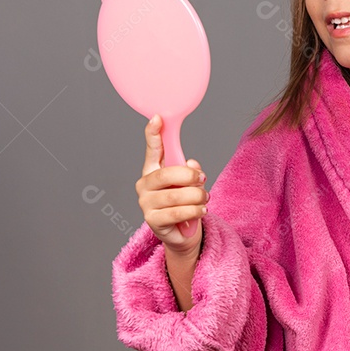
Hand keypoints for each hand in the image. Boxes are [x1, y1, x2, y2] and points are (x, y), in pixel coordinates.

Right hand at [135, 114, 207, 254]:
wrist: (183, 232)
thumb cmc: (185, 201)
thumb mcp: (190, 182)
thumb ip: (190, 170)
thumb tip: (191, 165)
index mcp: (153, 170)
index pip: (152, 149)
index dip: (154, 134)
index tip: (157, 118)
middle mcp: (144, 185)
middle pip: (166, 175)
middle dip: (189, 176)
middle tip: (203, 180)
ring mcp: (146, 203)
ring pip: (175, 196)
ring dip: (196, 196)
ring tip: (205, 199)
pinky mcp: (153, 221)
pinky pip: (178, 212)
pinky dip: (195, 211)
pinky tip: (202, 210)